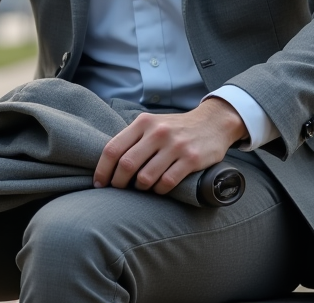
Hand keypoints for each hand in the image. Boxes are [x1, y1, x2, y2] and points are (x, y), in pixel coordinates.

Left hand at [93, 97, 247, 195]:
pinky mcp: (191, 159)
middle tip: (119, 189)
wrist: (213, 122)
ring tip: (142, 187)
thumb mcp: (153, 124)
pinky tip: (159, 188)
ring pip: (145, 177)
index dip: (102, 170)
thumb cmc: (176, 128)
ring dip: (140, 188)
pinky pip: (167, 182)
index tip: (100, 183)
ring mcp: (175, 146)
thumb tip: (108, 165)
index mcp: (144, 123)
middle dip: (119, 182)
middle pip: (127, 165)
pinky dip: (159, 190)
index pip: (113, 148)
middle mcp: (158, 132)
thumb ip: (133, 138)